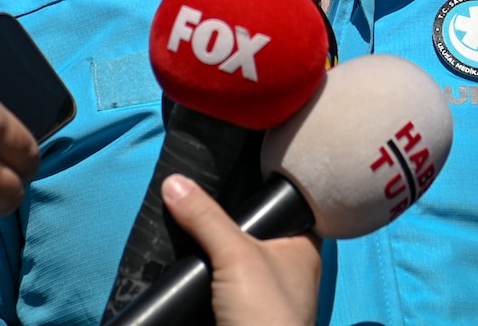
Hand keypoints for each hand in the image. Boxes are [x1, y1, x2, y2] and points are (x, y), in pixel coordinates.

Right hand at [163, 174, 322, 325]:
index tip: (232, 167)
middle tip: (195, 194)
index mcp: (302, 247)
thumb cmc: (267, 317)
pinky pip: (216, 282)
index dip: (260, 188)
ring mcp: (261, 293)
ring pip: (230, 257)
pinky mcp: (237, 312)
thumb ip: (206, 217)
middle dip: (222, 220)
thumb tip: (175, 183)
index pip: (284, 204)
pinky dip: (202, 275)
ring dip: (209, 249)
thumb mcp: (236, 255)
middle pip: (249, 231)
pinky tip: (186, 261)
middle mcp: (285, 268)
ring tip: (183, 221)